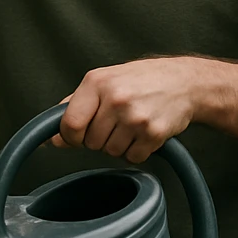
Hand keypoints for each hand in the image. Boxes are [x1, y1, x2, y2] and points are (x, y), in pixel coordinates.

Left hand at [53, 57, 205, 163]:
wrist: (185, 82)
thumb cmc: (142, 80)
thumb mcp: (104, 80)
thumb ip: (75, 106)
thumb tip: (52, 137)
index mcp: (97, 82)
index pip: (70, 124)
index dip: (70, 137)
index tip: (77, 137)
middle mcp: (116, 98)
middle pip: (91, 142)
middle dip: (99, 138)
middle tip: (115, 122)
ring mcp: (136, 117)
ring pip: (111, 152)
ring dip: (119, 145)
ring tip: (131, 125)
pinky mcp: (154, 133)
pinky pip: (133, 157)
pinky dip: (137, 151)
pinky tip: (144, 133)